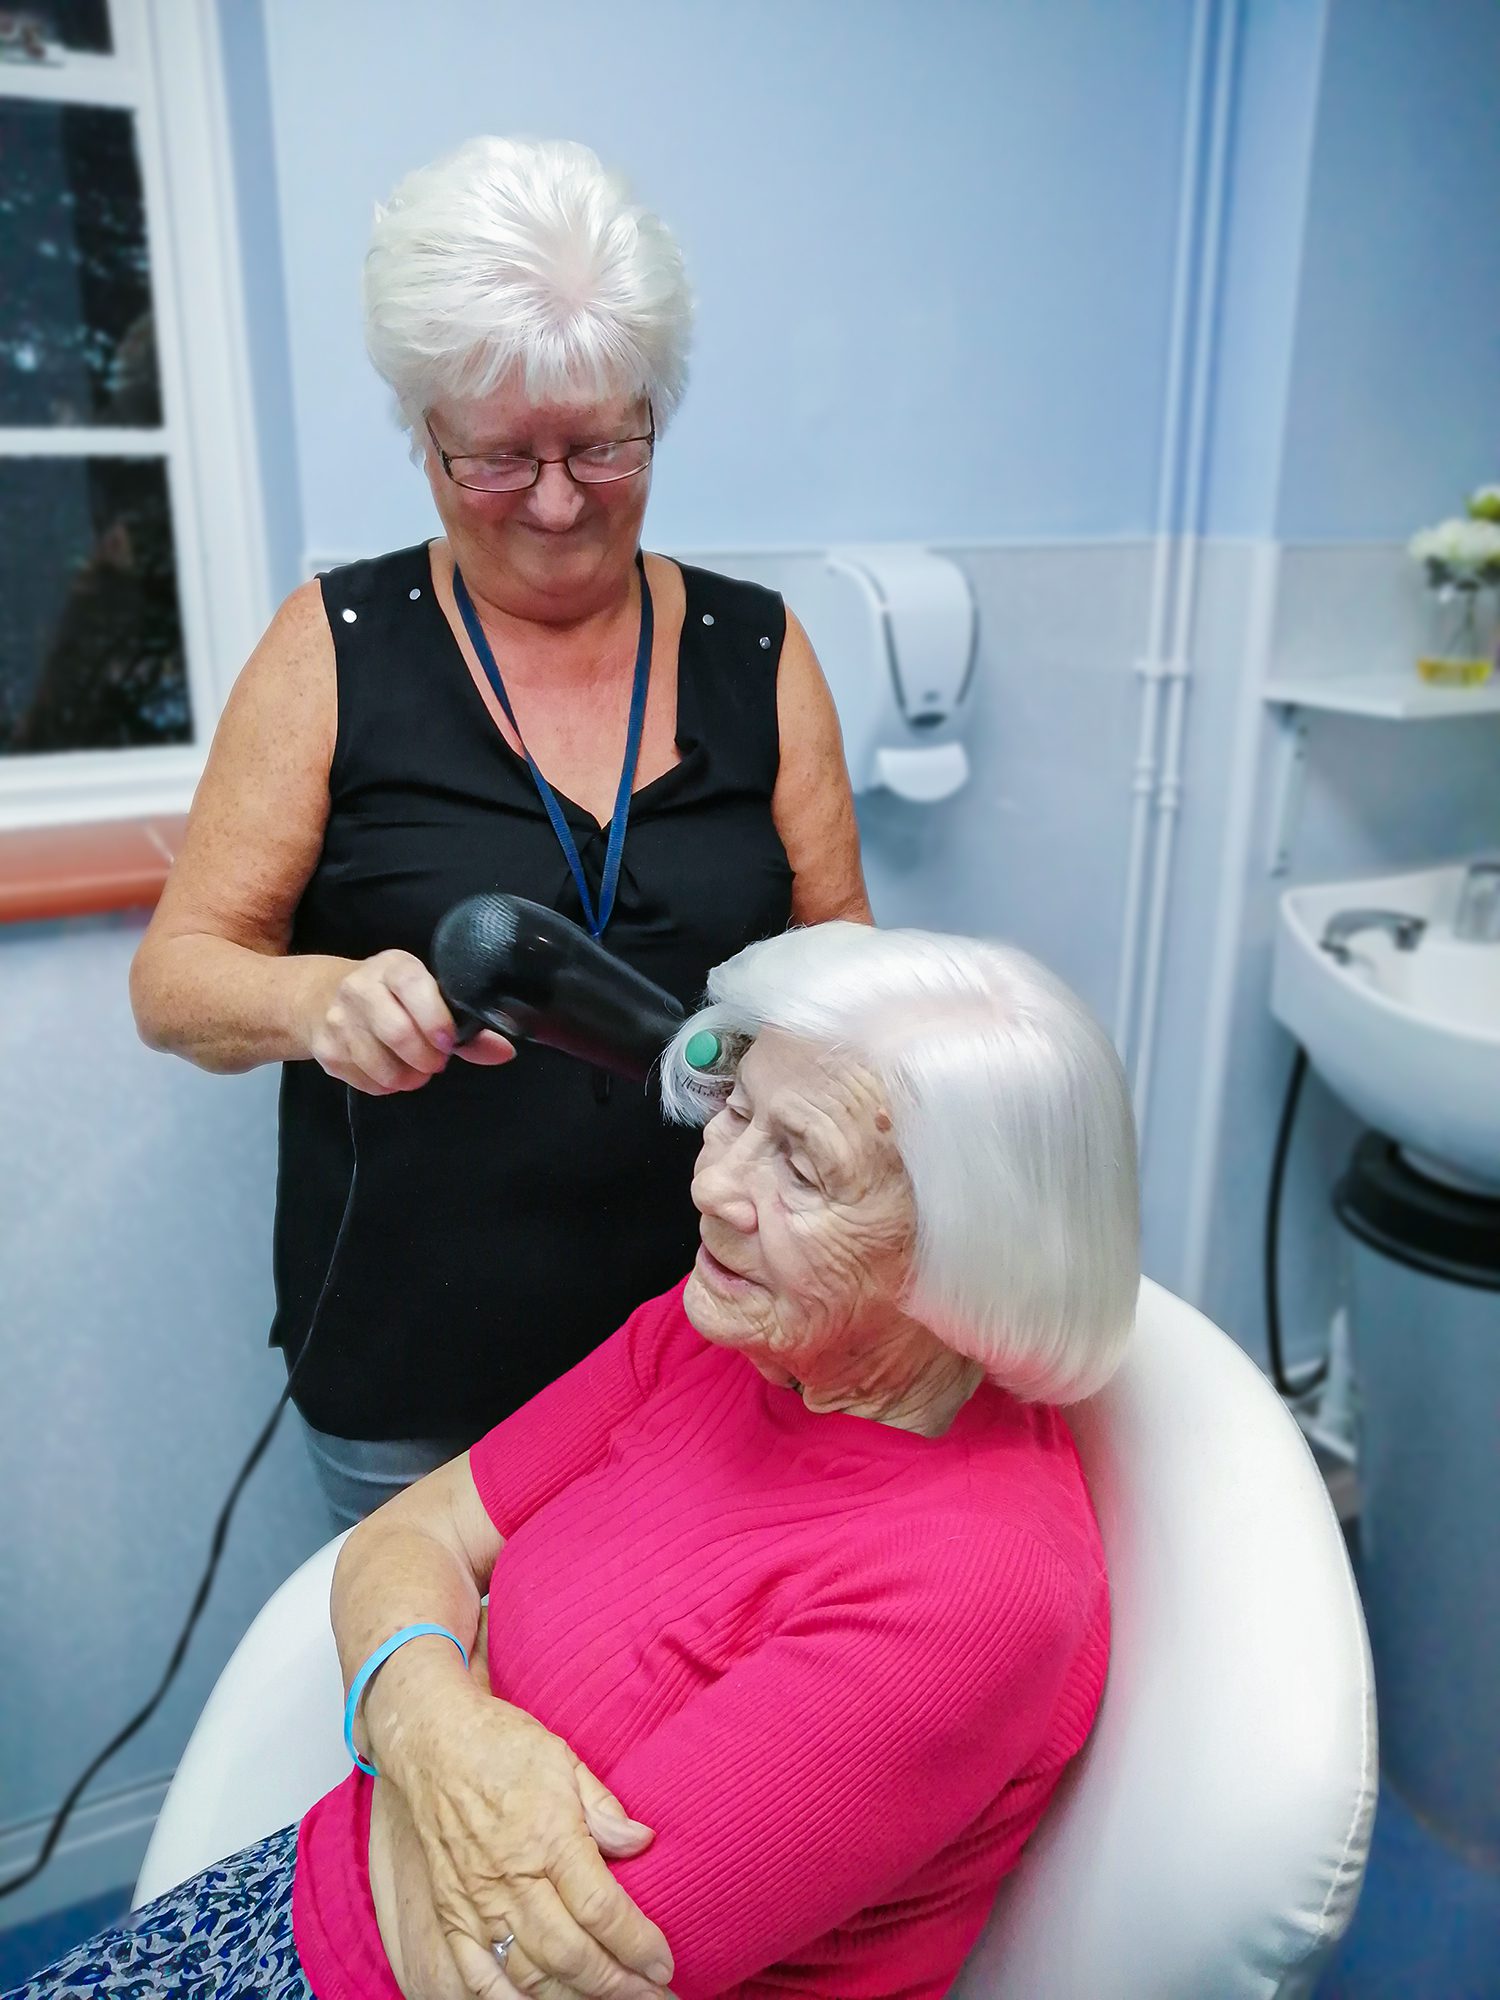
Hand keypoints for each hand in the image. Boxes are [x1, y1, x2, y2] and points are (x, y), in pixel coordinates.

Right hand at [304, 949, 514, 1094]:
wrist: (318, 997)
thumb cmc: (388, 996)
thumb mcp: (421, 994)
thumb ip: (463, 1026)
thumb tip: (504, 1053)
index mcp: (393, 967)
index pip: (413, 986)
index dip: (434, 1018)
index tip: (448, 1042)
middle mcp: (360, 988)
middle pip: (397, 1033)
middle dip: (426, 1058)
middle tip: (436, 1062)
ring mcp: (338, 1021)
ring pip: (381, 1066)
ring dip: (408, 1078)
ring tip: (416, 1070)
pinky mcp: (326, 1052)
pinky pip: (367, 1083)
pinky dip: (386, 1086)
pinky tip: (390, 1071)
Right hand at [368, 1659, 673, 1999]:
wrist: (432, 1740)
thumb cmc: (503, 1744)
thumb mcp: (564, 1759)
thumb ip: (603, 1808)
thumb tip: (643, 1842)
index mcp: (547, 1836)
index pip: (600, 1909)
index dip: (637, 1944)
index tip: (664, 1964)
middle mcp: (511, 1878)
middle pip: (571, 1954)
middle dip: (618, 1984)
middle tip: (654, 1996)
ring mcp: (477, 1903)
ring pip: (530, 1975)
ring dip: (575, 1999)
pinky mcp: (452, 1914)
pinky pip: (479, 1976)